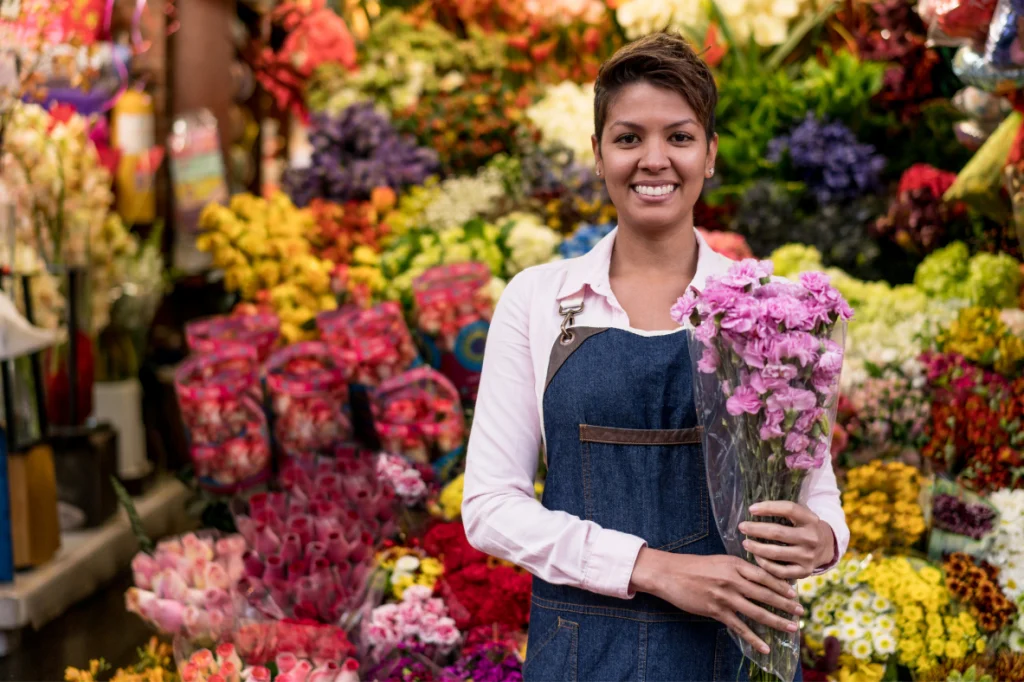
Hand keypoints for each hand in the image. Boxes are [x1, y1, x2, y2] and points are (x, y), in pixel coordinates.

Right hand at [629, 548, 803, 654]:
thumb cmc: (692, 566)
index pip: (764, 575)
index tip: (794, 594)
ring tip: (792, 628)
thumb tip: (758, 577)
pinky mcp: (716, 610)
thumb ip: (738, 568)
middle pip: (765, 594)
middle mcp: (732, 579)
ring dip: (776, 621)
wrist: (669, 573)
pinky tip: (765, 647)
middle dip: (785, 604)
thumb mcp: (718, 560)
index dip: (781, 586)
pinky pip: (739, 627)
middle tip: (801, 612)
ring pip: (756, 611)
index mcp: (734, 564)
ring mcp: (724, 596)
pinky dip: (753, 639)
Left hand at [739, 501, 835, 580]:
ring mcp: (808, 556)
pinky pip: (780, 571)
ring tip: (745, 543)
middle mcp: (811, 538)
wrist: (826, 547)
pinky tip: (756, 557)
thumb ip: (784, 511)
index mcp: (811, 520)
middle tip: (742, 527)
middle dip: (755, 529)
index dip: (769, 507)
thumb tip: (754, 509)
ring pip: (776, 553)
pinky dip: (765, 564)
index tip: (751, 509)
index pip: (789, 509)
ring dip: (756, 548)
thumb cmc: (804, 527)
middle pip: (778, 533)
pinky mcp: (804, 571)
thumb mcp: (802, 515)